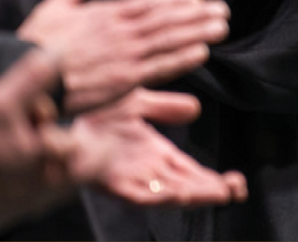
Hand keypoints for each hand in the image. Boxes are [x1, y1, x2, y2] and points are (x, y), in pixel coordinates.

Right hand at [18, 0, 230, 113]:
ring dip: (198, 31)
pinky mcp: (124, 78)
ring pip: (169, 39)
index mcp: (105, 14)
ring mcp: (124, 53)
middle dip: (196, 14)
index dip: (175, 2)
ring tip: (222, 26)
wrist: (24, 72)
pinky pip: (159, 66)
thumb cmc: (35, 44)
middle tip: (222, 10)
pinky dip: (182, 58)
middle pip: (166, 19)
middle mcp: (120, 30)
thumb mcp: (53, 8)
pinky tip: (202, 52)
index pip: (148, 4)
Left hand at [66, 88, 247, 206]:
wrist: (59, 110)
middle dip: (211, 191)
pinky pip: (139, 193)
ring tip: (216, 193)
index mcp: (153, 154)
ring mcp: (129, 177)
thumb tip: (195, 108)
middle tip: (236, 190)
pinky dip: (160, 194)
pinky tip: (177, 192)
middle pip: (186, 186)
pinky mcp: (111, 180)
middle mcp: (145, 169)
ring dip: (192, 194)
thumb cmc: (94, 110)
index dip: (213, 179)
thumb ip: (165, 107)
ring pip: (167, 193)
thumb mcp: (137, 103)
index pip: (190, 172)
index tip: (237, 182)